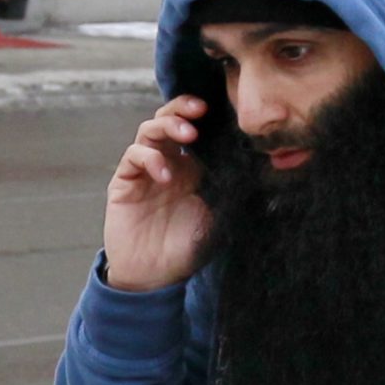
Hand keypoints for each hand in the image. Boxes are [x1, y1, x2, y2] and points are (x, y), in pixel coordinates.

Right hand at [103, 97, 213, 292]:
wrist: (155, 276)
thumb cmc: (188, 248)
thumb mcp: (219, 217)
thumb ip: (232, 192)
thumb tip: (260, 171)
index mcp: (193, 168)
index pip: (197, 130)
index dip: (205, 116)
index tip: (221, 111)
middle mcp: (168, 163)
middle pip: (170, 119)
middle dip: (183, 108)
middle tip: (200, 111)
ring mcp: (145, 170)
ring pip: (149, 130)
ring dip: (168, 125)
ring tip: (186, 135)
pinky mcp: (124, 182)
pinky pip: (133, 156)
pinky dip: (149, 157)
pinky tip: (164, 173)